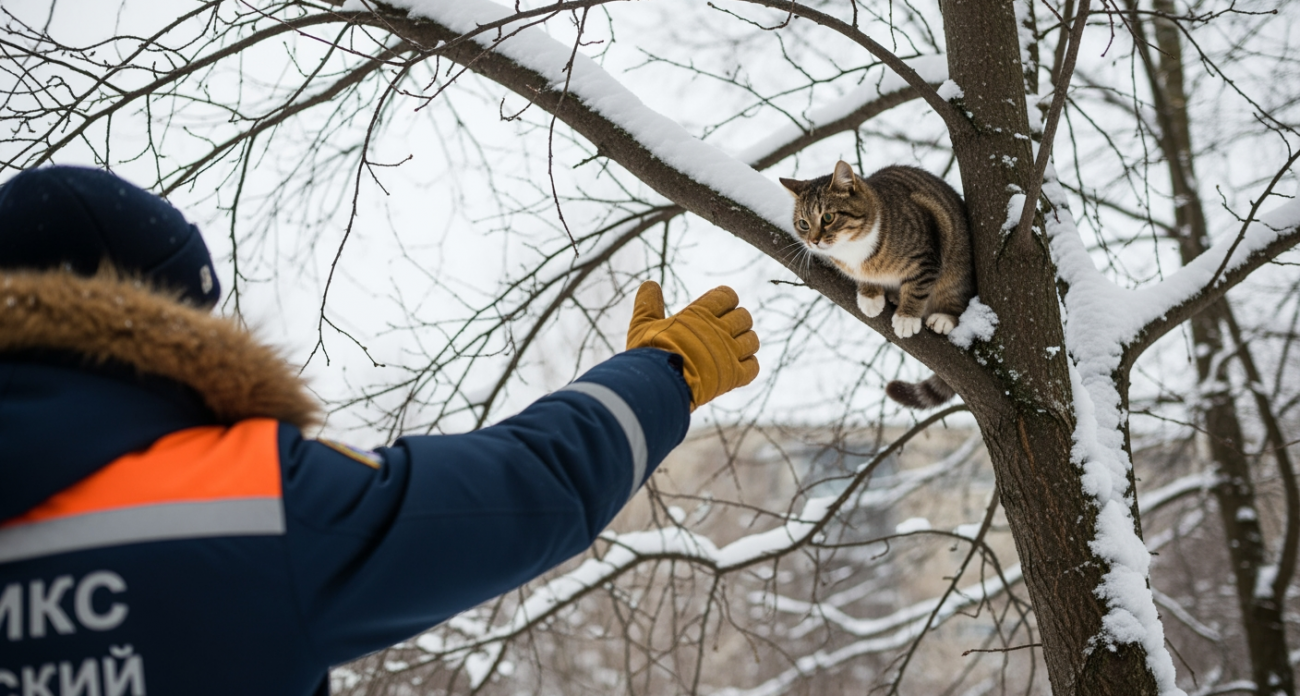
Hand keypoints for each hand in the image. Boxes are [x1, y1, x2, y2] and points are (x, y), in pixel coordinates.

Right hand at [626, 281, 759, 410]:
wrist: (659, 383)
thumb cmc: (649, 353)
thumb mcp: (643, 324)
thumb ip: (648, 304)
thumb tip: (649, 283)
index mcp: (700, 314)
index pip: (727, 296)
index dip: (725, 300)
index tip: (718, 309)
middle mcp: (719, 330)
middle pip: (744, 317)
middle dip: (737, 321)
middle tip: (723, 331)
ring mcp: (729, 353)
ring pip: (752, 340)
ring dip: (745, 342)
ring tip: (731, 349)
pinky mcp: (734, 376)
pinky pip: (754, 367)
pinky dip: (748, 366)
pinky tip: (736, 367)